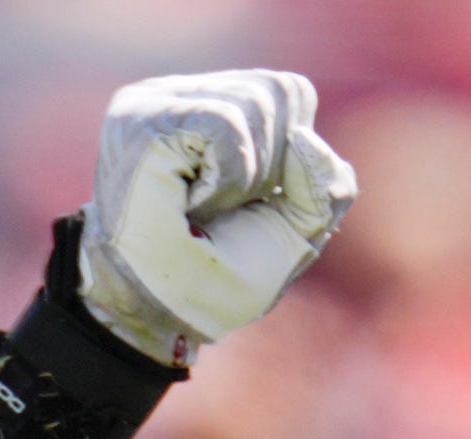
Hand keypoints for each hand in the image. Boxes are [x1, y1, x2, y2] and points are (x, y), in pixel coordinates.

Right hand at [78, 70, 353, 362]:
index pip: (290, 92)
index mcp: (218, 108)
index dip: (290, 159)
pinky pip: (226, 125)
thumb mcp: (298, 232)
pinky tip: (191, 203)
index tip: (249, 204)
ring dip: (246, 178)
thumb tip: (305, 139)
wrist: (165, 315)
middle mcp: (185, 95)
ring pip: (257, 102)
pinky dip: (227, 179)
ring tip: (202, 208)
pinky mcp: (143, 119)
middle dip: (272, 167)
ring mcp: (159, 101)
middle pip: (280, 91)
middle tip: (222, 210)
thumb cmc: (220, 276)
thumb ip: (327, 185)